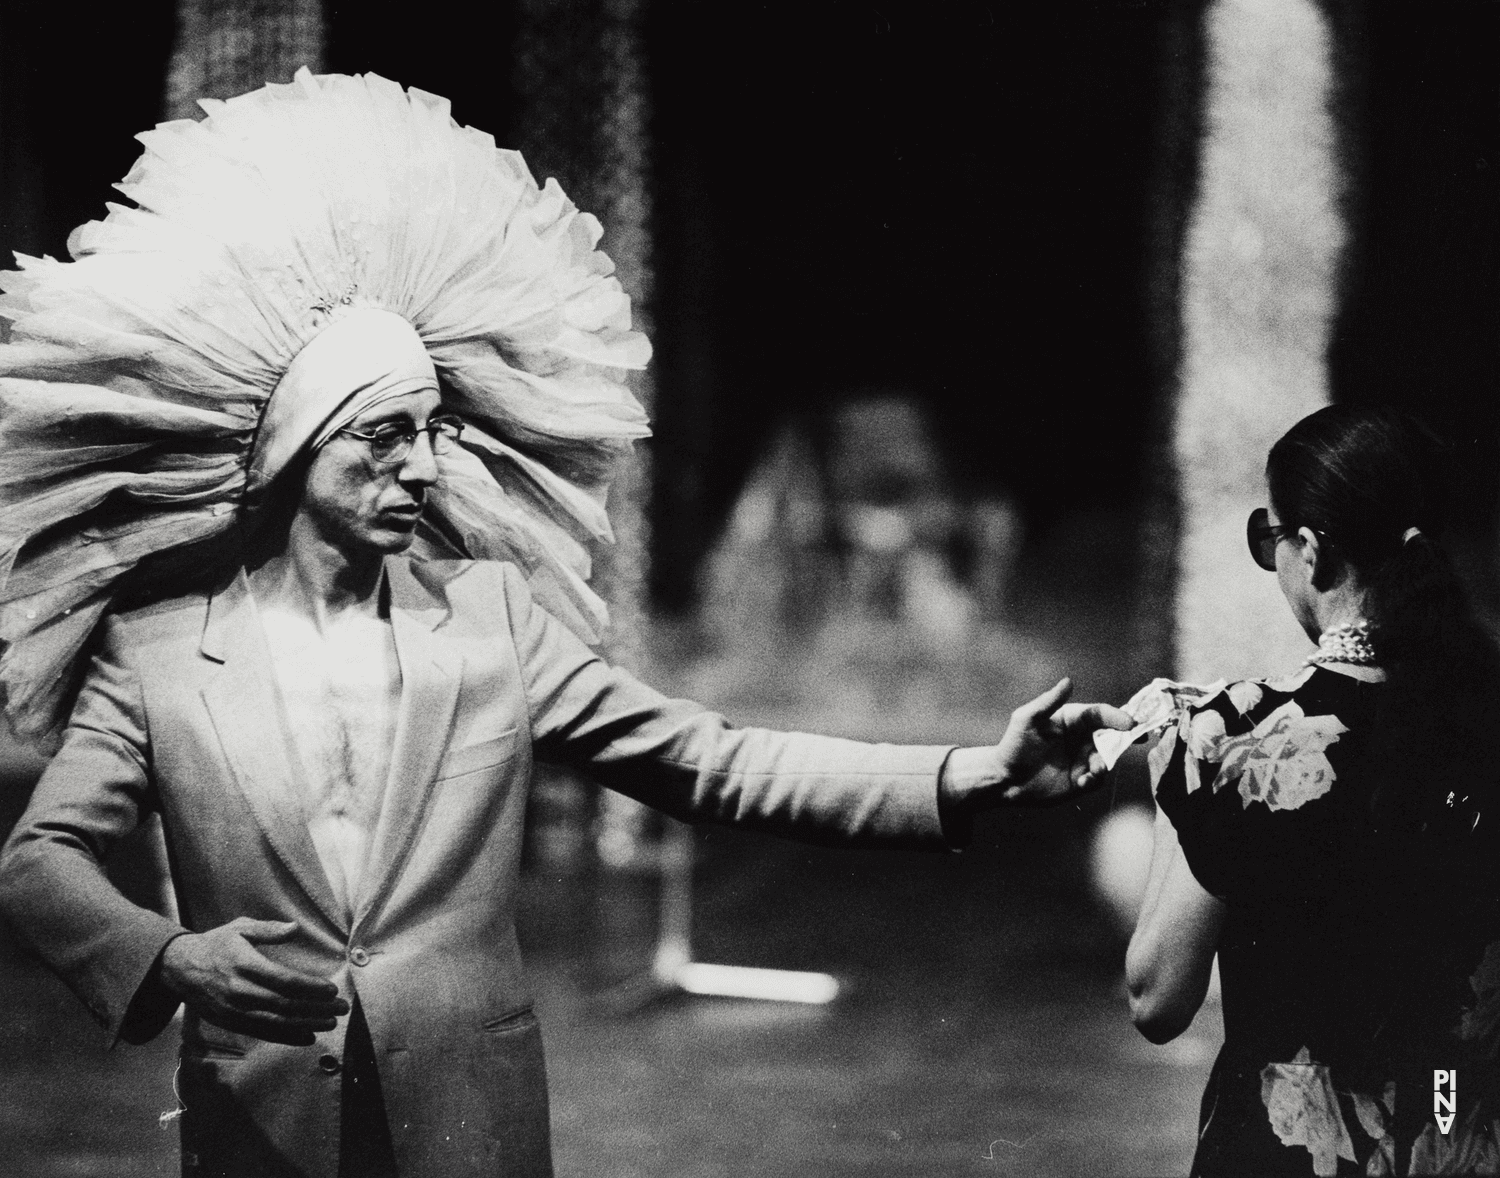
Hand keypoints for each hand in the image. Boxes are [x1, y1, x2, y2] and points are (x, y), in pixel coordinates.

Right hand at [159, 918, 347, 1045]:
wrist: (180, 969)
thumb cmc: (216, 944)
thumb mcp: (240, 928)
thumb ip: (269, 929)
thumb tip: (295, 928)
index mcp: (244, 965)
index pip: (283, 980)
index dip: (310, 987)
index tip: (331, 989)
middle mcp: (239, 991)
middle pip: (284, 1005)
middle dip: (316, 1009)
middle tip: (342, 1009)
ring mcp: (234, 1010)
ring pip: (276, 1022)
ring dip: (307, 1025)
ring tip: (331, 1023)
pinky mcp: (231, 1022)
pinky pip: (262, 1032)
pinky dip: (286, 1037)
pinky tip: (307, 1036)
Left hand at [941, 678, 1134, 813]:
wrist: (1005, 780)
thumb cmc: (1014, 745)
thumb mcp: (1027, 720)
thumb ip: (1048, 701)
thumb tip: (1068, 681)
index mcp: (1072, 719)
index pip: (1099, 714)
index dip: (1116, 716)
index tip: (1129, 722)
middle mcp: (1081, 738)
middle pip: (1111, 735)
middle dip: (1126, 736)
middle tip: (1139, 737)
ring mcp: (1082, 759)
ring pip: (1107, 758)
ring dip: (1105, 763)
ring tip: (1093, 771)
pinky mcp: (1081, 780)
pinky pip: (1098, 778)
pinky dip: (1095, 779)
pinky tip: (1083, 782)